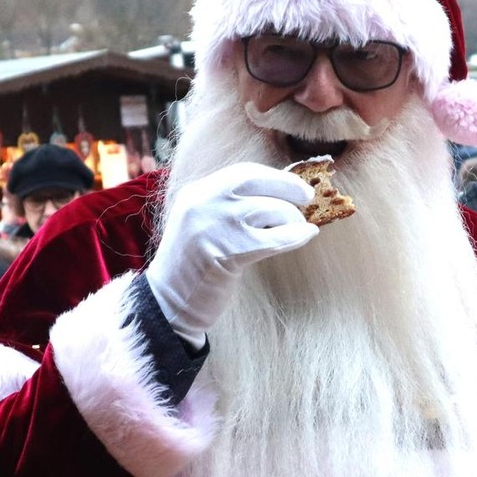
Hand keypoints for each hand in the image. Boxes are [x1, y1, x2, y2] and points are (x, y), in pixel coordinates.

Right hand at [147, 162, 317, 346]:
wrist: (170, 304)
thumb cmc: (193, 268)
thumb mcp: (202, 225)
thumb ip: (228, 208)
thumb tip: (277, 195)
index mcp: (196, 193)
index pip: (241, 173)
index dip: (272, 176)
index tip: (292, 184)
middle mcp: (202, 203)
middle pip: (254, 181)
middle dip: (287, 186)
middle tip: (307, 197)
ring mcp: (213, 226)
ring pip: (268, 209)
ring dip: (292, 218)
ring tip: (299, 228)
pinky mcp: (227, 252)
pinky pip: (272, 238)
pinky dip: (295, 236)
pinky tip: (306, 236)